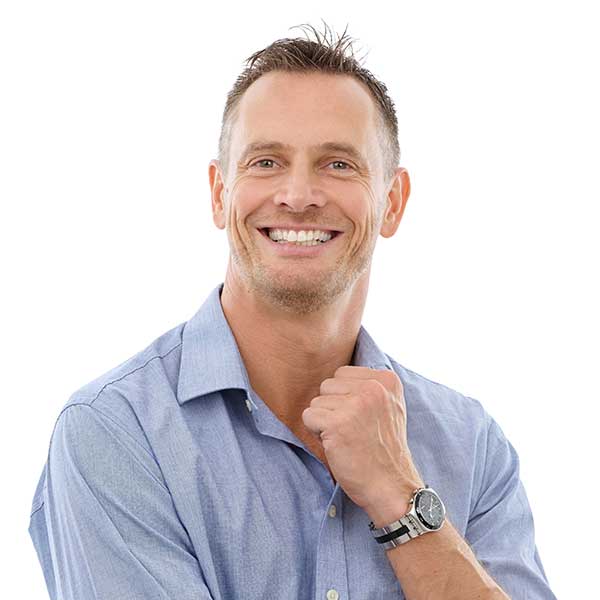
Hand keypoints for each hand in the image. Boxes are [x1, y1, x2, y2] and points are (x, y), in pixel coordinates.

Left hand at [301, 366, 423, 516]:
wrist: (391, 487)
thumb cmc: (383, 449)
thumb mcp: (389, 406)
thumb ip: (368, 386)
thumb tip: (336, 376)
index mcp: (387, 380)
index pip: (342, 374)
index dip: (344, 398)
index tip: (362, 419)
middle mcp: (373, 388)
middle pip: (327, 385)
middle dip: (332, 408)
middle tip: (353, 430)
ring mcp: (355, 405)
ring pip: (317, 401)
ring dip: (325, 422)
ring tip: (347, 438)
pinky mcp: (337, 424)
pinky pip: (309, 416)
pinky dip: (316, 433)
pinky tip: (337, 445)